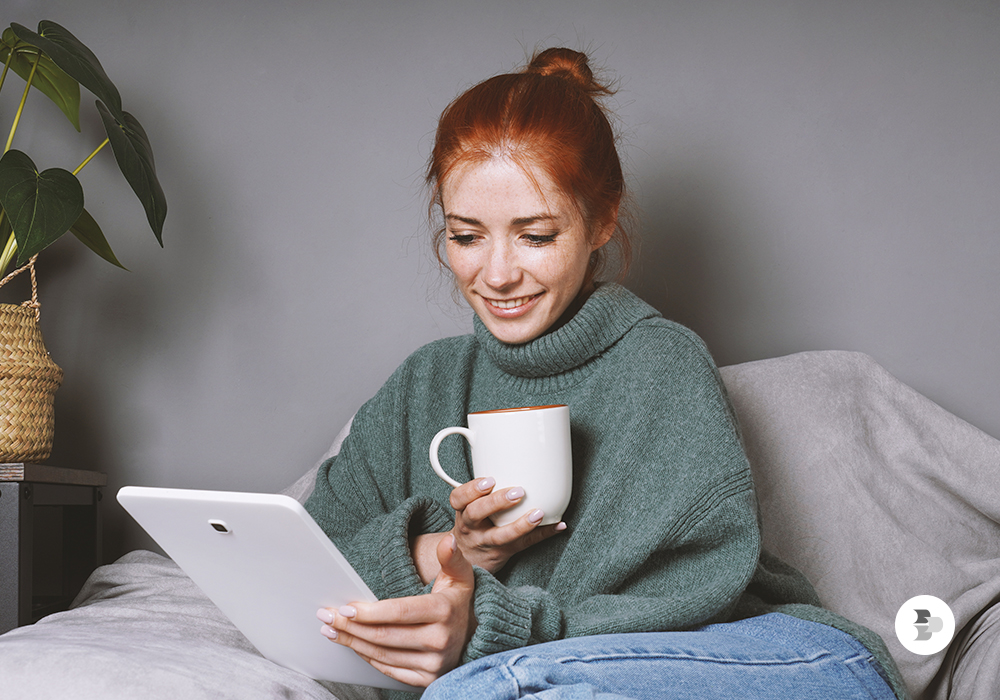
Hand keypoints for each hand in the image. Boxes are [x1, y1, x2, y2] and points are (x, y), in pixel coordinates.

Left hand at [318, 534, 475, 687]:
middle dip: (351, 627)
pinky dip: (367, 658)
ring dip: (352, 642)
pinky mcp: (426, 680)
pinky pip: (389, 670)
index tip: (346, 608)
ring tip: (332, 630)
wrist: (475, 636)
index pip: (399, 613)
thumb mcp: (460, 576)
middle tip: (327, 616)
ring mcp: (434, 664)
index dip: (370, 612)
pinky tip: (353, 645)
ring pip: (382, 654)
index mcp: (444, 612)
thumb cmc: (457, 602)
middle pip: (385, 635)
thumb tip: (448, 540)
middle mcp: (440, 641)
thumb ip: (451, 558)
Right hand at [449, 477, 566, 572]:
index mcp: (462, 510)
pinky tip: (557, 526)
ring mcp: (485, 542)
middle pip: (476, 514)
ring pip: (500, 536)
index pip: (458, 498)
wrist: (469, 559)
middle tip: (518, 492)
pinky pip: (523, 544)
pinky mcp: (503, 553)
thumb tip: (512, 459)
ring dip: (522, 524)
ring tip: (538, 513)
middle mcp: (470, 527)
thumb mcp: (468, 507)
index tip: (490, 480)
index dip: (472, 489)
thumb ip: (483, 489)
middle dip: (496, 502)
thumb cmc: (474, 523)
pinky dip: (542, 534)